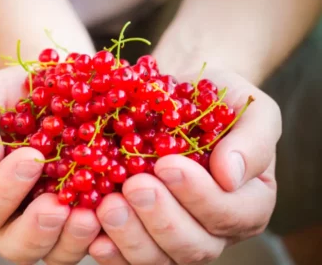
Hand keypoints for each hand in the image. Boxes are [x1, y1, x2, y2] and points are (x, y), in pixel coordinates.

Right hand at [0, 67, 100, 263]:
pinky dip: (102, 234)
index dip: (2, 191)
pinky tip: (111, 212)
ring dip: (70, 240)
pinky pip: (91, 240)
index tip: (32, 159)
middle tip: (57, 206)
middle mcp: (14, 214)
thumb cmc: (13, 94)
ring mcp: (52, 219)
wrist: (56, 87)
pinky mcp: (84, 215)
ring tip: (89, 216)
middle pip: (14, 245)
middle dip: (35, 229)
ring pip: (54, 252)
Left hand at [88, 70, 281, 263]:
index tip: (167, 164)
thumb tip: (231, 175)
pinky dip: (111, 250)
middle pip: (194, 246)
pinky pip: (128, 257)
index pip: (232, 214)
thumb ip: (253, 140)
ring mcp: (176, 237)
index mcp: (247, 201)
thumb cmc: (213, 101)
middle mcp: (214, 229)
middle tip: (134, 186)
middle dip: (161, 219)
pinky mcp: (143, 236)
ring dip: (131, 236)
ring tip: (108, 206)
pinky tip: (93, 232)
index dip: (200, 196)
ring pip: (159, 258)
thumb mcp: (247, 107)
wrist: (175, 98)